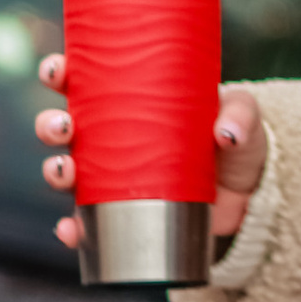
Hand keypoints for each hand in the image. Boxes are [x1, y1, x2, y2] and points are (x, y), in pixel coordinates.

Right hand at [35, 56, 270, 254]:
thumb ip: (240, 115)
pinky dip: (73, 229)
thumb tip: (226, 134)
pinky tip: (71, 230)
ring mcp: (113, 177)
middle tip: (64, 126)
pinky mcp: (122, 214)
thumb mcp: (244, 116)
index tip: (57, 71)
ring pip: (65, 172)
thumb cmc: (237, 138)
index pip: (83, 80)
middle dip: (50, 125)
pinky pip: (86, 224)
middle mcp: (111, 137)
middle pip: (63, 127)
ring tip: (66, 171)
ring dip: (54, 171)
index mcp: (129, 100)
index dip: (59, 73)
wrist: (250, 194)